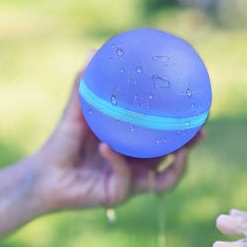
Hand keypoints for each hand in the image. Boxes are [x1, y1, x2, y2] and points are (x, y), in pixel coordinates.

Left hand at [27, 71, 200, 212]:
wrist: (43, 174)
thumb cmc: (62, 142)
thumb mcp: (77, 110)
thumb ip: (85, 84)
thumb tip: (94, 51)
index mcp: (138, 146)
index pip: (171, 136)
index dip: (189, 125)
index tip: (201, 106)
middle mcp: (140, 166)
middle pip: (179, 159)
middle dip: (194, 146)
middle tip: (202, 130)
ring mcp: (131, 183)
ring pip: (166, 180)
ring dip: (177, 166)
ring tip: (180, 150)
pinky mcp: (116, 196)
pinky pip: (125, 178)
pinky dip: (117, 161)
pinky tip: (107, 147)